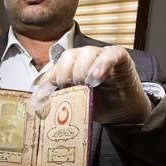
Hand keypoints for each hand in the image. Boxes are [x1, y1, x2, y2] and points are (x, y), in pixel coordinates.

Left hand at [31, 45, 151, 123]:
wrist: (125, 113)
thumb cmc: (100, 105)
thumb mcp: (76, 103)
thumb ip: (61, 98)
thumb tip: (40, 103)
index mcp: (71, 67)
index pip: (55, 68)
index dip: (47, 81)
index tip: (41, 99)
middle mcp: (85, 58)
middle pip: (68, 56)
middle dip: (64, 74)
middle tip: (68, 89)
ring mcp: (103, 56)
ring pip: (87, 52)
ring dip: (81, 69)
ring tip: (85, 85)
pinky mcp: (121, 58)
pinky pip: (111, 54)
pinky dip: (102, 64)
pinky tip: (96, 78)